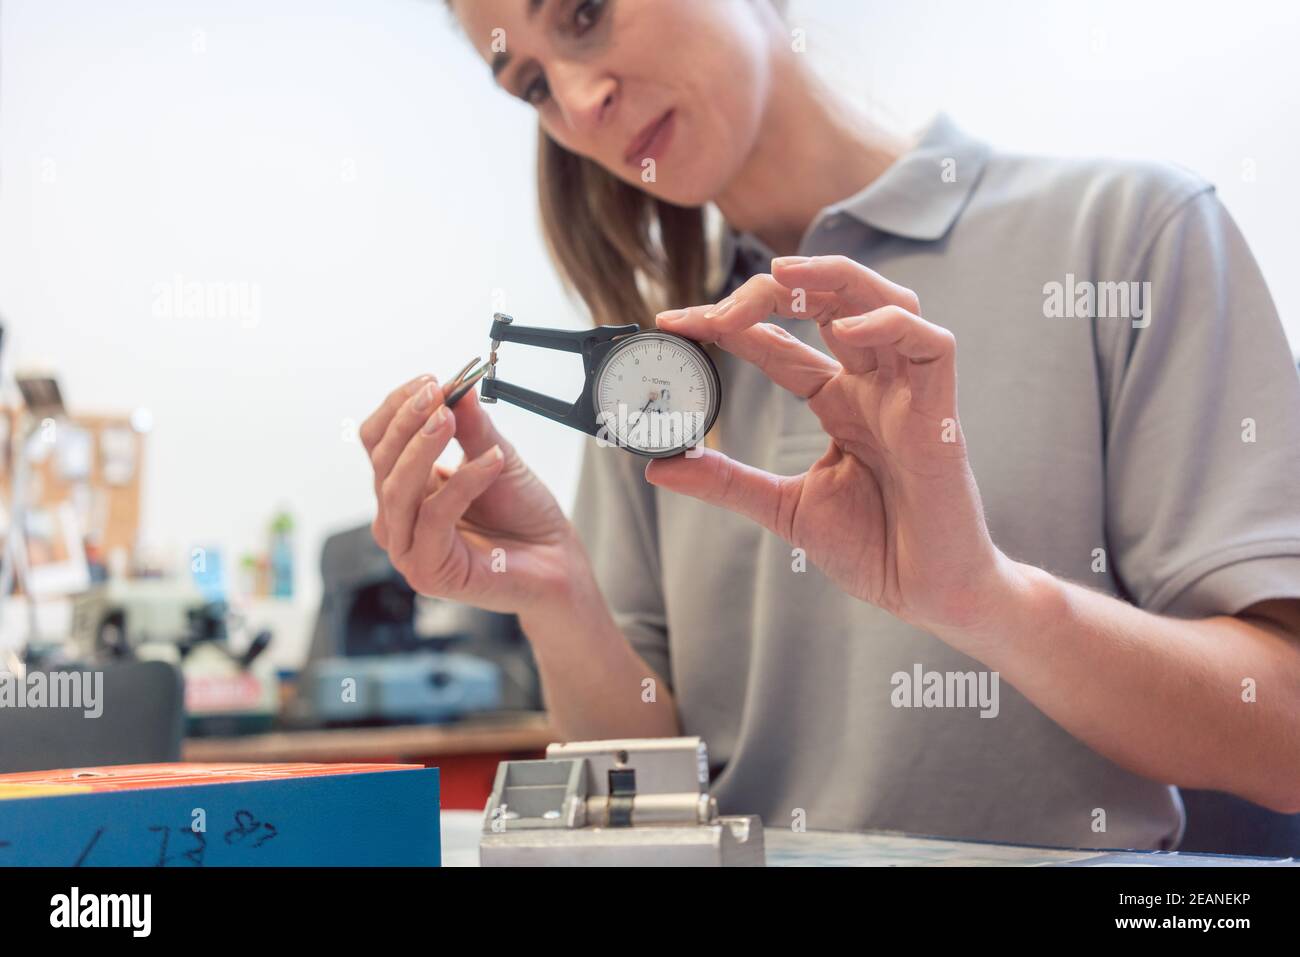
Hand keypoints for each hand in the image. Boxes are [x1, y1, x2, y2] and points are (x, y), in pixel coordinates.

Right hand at [361, 374, 579, 614]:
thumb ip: (473, 426)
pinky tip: (492, 461)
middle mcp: (398, 519)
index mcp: (405, 489)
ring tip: (451, 419)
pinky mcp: (428, 571)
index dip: (396, 408)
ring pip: (398, 489)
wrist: (555, 559)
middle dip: (407, 422)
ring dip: (423, 448)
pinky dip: (463, 483)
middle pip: (381, 462)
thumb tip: (457, 385)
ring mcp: (409, 548)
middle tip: (436, 394)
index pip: (377, 441)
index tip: (429, 381)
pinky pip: (434, 518)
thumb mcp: (496, 456)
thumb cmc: (523, 514)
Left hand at [650, 255, 1013, 638]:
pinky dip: (890, 325)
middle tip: (716, 309)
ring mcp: (908, 393)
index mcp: (837, 401)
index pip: (777, 342)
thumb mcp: (784, 509)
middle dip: (774, 290)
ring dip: (834, 279)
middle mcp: (872, 385)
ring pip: (886, 300)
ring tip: (780, 278)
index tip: (673, 324)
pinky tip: (847, 330)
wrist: (928, 594)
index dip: (728, 324)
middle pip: (831, 303)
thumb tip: (658, 467)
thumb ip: (726, 482)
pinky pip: (932, 344)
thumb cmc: (876, 549)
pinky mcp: (941, 413)